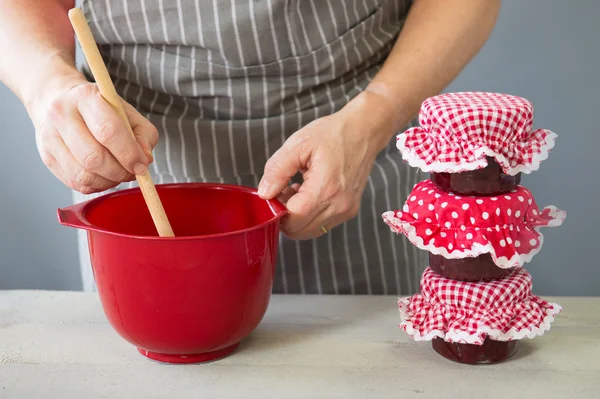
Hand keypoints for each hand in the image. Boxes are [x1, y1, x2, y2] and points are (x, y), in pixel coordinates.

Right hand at [31, 77, 156, 193]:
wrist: (62, 103)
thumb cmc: (101, 110)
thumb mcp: (128, 113)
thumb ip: (144, 135)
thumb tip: (145, 159)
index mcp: (86, 97)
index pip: (108, 131)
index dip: (129, 153)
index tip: (142, 165)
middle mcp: (61, 114)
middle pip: (93, 157)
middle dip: (120, 172)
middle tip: (133, 172)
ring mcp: (50, 137)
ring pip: (83, 175)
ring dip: (109, 181)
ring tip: (119, 173)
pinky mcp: (47, 157)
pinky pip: (76, 183)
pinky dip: (97, 185)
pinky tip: (104, 175)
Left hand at [258, 91, 395, 239]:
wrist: (364, 131)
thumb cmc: (333, 134)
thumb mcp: (298, 144)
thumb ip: (277, 170)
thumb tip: (265, 193)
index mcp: (325, 188)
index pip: (292, 219)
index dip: (277, 210)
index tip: (273, 193)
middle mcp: (339, 205)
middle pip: (299, 231)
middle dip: (285, 216)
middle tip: (282, 192)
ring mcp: (346, 210)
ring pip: (309, 231)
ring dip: (297, 217)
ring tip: (295, 191)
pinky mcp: (349, 210)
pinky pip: (322, 224)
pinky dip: (310, 215)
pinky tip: (308, 193)